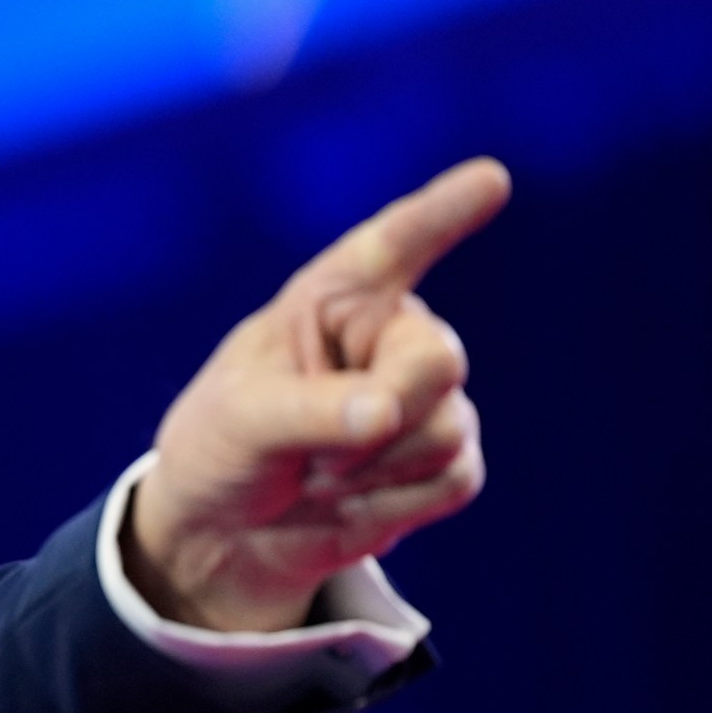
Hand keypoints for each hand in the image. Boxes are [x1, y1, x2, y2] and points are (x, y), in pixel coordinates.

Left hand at [124, 158, 510, 631]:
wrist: (229, 534)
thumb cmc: (220, 451)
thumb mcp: (240, 422)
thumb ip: (310, 409)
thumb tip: (387, 409)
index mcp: (330, 300)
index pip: (392, 246)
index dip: (443, 213)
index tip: (491, 178)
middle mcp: (386, 335)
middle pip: (440, 359)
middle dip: (384, 416)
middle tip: (312, 455)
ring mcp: (421, 395)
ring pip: (449, 430)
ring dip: (374, 471)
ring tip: (317, 475)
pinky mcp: (443, 456)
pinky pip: (457, 477)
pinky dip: (395, 504)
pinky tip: (351, 502)